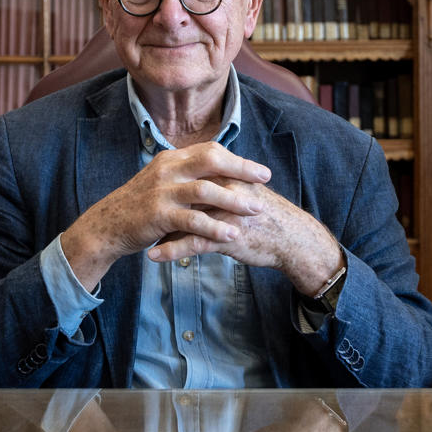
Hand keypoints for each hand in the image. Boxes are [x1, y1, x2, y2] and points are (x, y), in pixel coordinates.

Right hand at [60, 143, 272, 289]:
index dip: (237, 159)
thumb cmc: (140, 206)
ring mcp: (161, 191)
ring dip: (233, 200)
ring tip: (256, 210)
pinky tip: (231, 235)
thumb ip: (187, 176)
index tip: (260, 170)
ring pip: (205, 190)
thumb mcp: (162, 183)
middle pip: (211, 161)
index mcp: (171, 159)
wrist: (107, 226)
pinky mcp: (157, 215)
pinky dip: (213, 227)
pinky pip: (192, 220)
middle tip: (265, 180)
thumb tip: (219, 173)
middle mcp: (167, 169)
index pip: (210, 150)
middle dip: (242, 170)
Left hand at [146, 180, 343, 296]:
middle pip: (180, 194)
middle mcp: (223, 189)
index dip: (167, 184)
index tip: (148, 193)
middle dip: (156, 205)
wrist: (293, 238)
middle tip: (138, 216)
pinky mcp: (227, 236)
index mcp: (226, 176)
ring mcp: (224, 212)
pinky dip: (171, 250)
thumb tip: (198, 183)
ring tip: (138, 238)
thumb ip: (222, 184)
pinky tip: (153, 257)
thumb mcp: (244, 192)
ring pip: (182, 218)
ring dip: (157, 229)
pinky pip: (192, 243)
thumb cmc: (268, 216)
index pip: (189, 174)